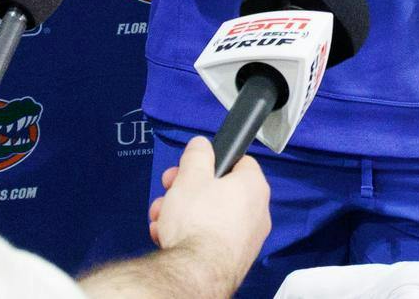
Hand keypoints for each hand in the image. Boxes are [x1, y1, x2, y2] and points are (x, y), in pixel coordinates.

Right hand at [145, 137, 269, 292]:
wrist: (195, 272)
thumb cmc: (198, 224)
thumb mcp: (191, 175)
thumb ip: (197, 155)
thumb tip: (201, 145)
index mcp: (253, 186)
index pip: (239, 161)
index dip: (211, 160)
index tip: (192, 165)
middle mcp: (256, 213)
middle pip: (219, 190)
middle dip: (187, 189)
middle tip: (170, 189)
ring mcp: (246, 240)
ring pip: (210, 216)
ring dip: (182, 212)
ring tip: (162, 217)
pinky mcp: (232, 260)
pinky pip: (209, 239)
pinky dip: (189, 235)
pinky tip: (167, 236)